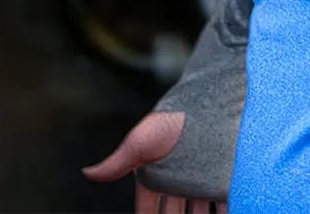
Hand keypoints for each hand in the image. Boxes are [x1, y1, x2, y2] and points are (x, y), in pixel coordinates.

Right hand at [82, 112, 226, 213]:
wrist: (205, 106)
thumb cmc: (168, 123)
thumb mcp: (139, 145)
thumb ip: (116, 164)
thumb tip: (86, 172)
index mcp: (157, 177)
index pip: (150, 207)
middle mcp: (179, 185)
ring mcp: (202, 187)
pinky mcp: (223, 186)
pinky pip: (223, 209)